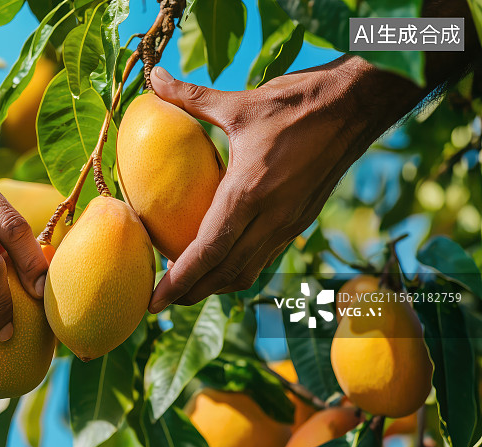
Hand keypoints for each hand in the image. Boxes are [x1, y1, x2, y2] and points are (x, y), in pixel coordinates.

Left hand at [147, 57, 423, 311]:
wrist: (359, 106)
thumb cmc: (298, 103)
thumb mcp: (240, 103)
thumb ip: (191, 97)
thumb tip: (153, 78)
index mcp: (250, 192)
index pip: (209, 251)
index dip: (180, 281)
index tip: (154, 301)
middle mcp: (272, 218)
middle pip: (225, 273)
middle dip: (191, 294)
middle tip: (159, 302)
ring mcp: (290, 223)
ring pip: (247, 272)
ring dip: (215, 287)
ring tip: (186, 290)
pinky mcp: (300, 221)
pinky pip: (264, 258)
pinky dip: (237, 270)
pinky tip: (221, 264)